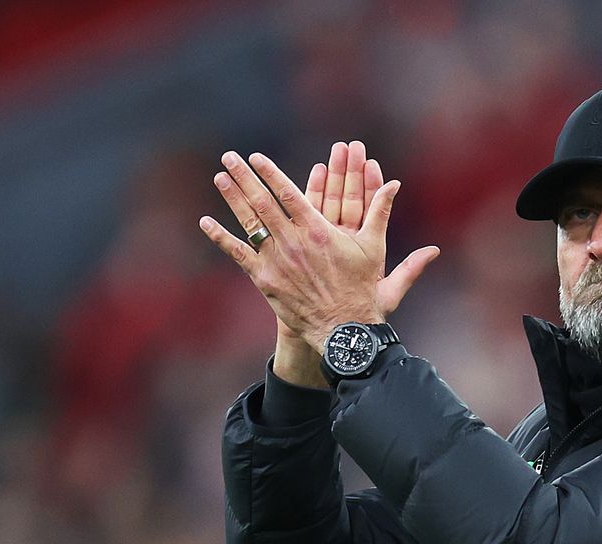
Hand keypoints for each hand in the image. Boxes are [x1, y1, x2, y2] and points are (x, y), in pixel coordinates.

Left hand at [200, 150, 438, 352]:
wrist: (344, 328)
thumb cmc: (362, 288)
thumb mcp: (374, 248)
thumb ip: (381, 213)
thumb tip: (395, 184)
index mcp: (318, 231)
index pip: (289, 194)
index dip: (271, 174)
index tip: (256, 157)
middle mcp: (293, 242)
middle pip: (263, 203)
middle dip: (245, 177)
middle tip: (230, 157)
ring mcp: (276, 261)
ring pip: (249, 223)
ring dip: (233, 198)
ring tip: (220, 178)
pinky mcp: (265, 280)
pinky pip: (238, 254)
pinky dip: (221, 237)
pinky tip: (206, 222)